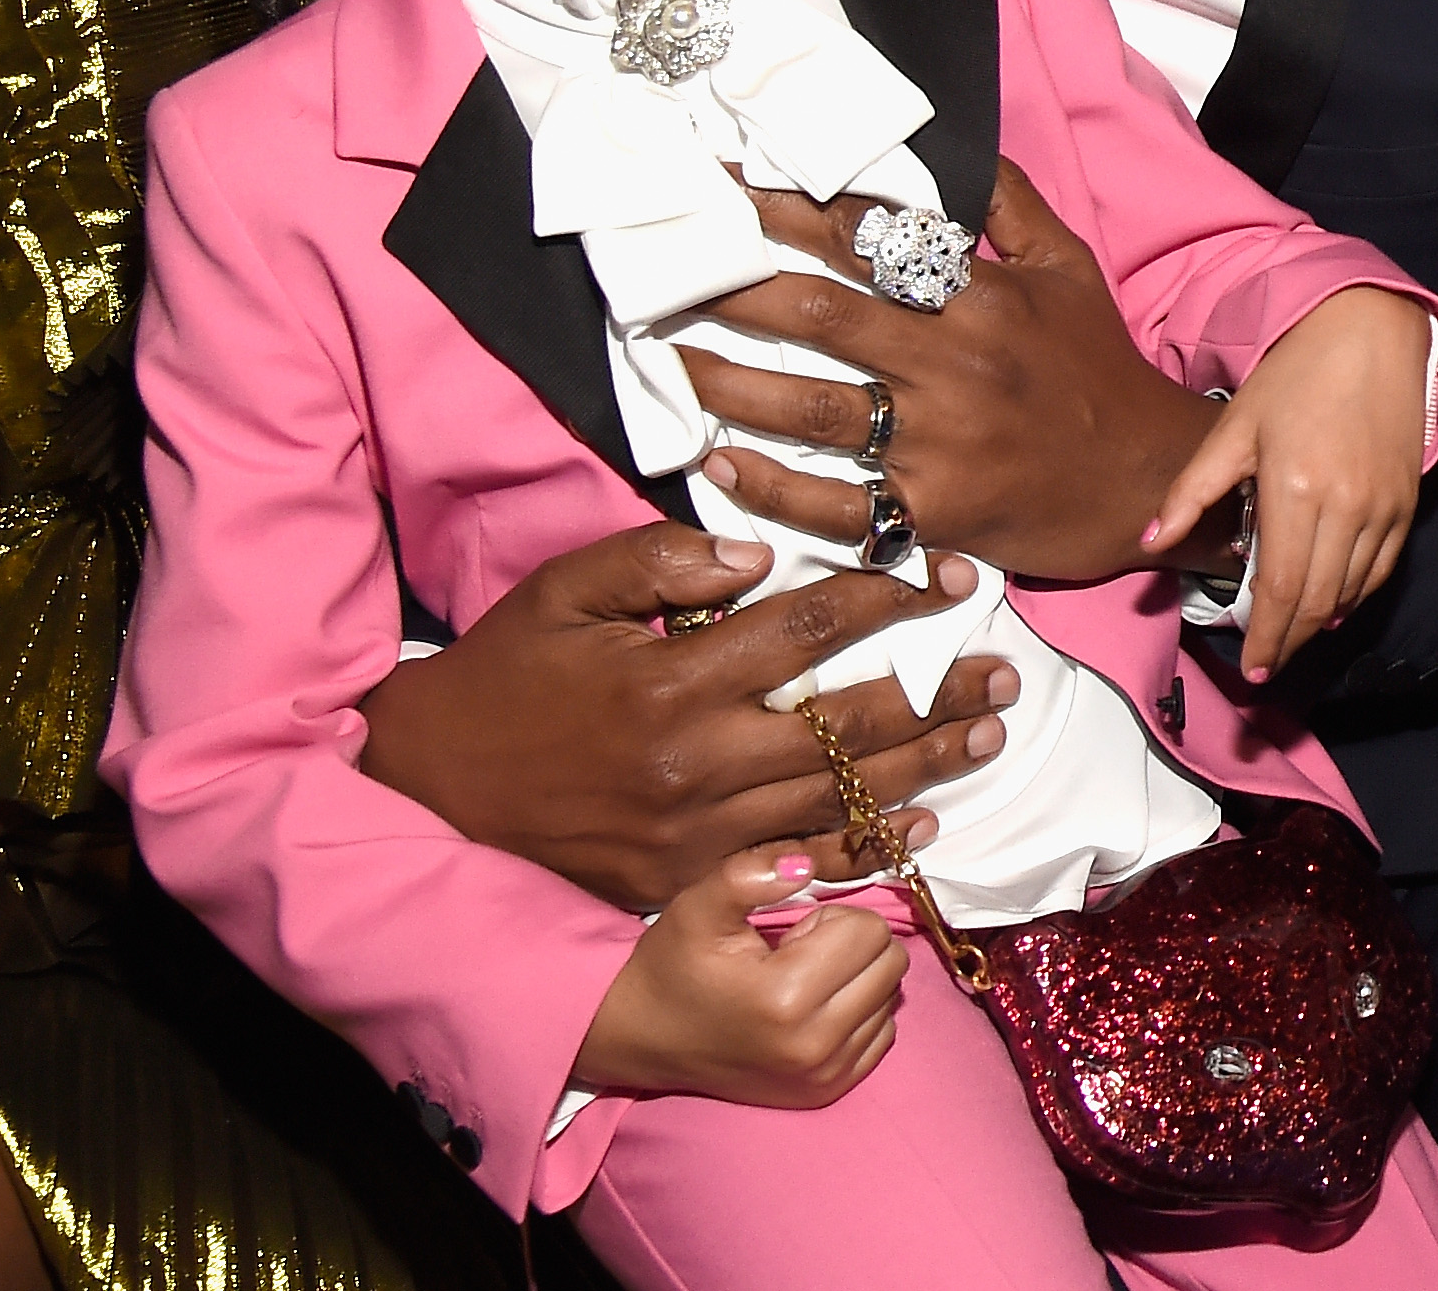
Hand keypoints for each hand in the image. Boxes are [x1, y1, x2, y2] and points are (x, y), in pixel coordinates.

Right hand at [358, 522, 1015, 909]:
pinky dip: (868, 849)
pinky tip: (922, 829)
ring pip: (838, 800)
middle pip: (846, 725)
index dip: (886, 598)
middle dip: (935, 693)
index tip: (946, 575)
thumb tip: (760, 555)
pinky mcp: (690, 881)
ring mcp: (698, 836)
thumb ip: (661, 563)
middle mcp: (696, 764)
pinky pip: (800, 865)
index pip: (805, 629)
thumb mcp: (566, 591)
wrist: (433, 788)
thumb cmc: (506, 674)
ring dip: (924, 770)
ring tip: (988, 738)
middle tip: (1004, 670)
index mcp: (669, 680)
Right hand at [571, 846, 904, 1103]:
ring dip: (857, 978)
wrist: (647, 1036)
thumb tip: (807, 865)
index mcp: (788, 996)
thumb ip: (752, 874)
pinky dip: (859, 1011)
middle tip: (801, 950)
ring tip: (804, 978)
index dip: (833, 915)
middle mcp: (816, 1046)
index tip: (793, 929)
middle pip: (890, 964)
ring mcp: (825, 1076)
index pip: (870, 931)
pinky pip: (882, 1035)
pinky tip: (814, 1007)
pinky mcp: (828, 1093)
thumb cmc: (675, 962)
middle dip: (852, 943)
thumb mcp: (701, 904)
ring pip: (891, 999)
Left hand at [681, 160, 1223, 581]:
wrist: (1149, 479)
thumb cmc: (1099, 370)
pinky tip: (718, 465)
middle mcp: (952, 363)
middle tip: (666, 270)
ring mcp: (940, 443)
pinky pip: (838, 505)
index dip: (789, 207)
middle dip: (736, 288)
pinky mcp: (933, 514)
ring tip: (669, 362)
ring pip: (815, 409)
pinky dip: (774, 488)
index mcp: (978, 296)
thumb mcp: (1068, 268)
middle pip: (821, 314)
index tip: (725, 185)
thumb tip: (956, 140)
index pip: (866, 238)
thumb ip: (1008, 203)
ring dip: (732, 385)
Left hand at [1143, 287, 1431, 681]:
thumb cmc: (1294, 375)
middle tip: (1264, 664)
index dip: (1265, 635)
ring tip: (1289, 637)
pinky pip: (1382, 569)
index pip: (1281, 587)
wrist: (1371, 334)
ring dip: (1319, 623)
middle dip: (1288, 641)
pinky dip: (1356, 595)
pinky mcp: (1407, 503)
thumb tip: (1148, 542)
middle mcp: (1345, 507)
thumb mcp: (1234, 426)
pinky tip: (1333, 605)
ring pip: (1352, 592)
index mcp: (1293, 488)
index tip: (1250, 668)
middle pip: (1318, 601)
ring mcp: (1382, 508)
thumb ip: (1191, 491)